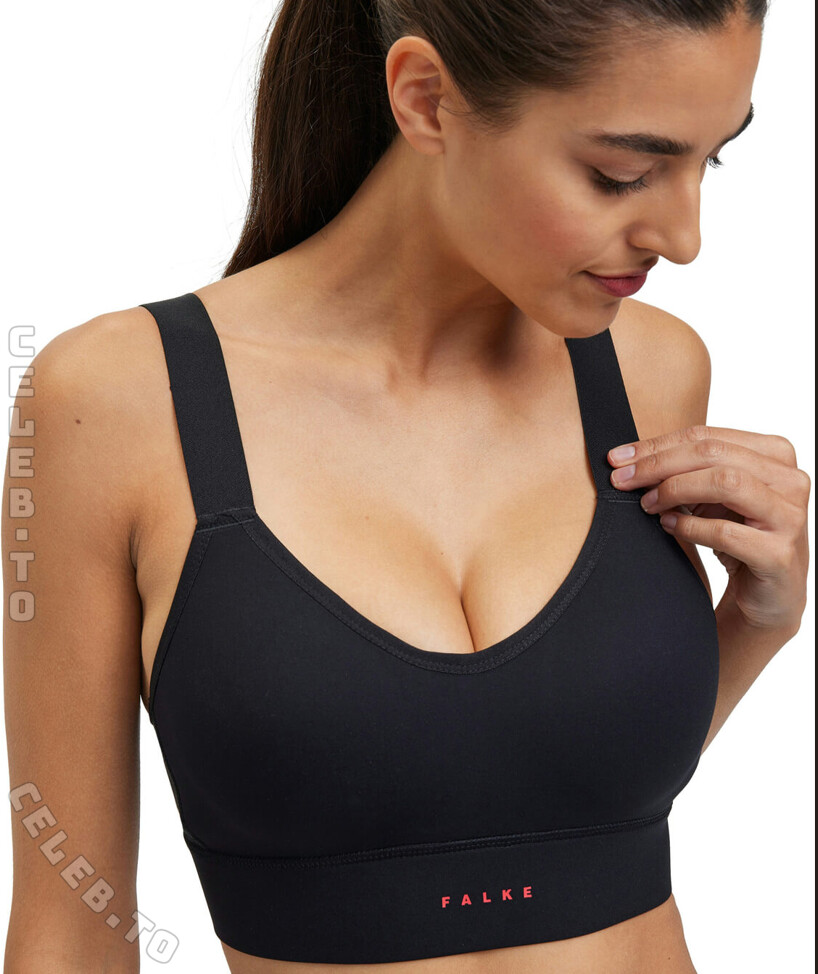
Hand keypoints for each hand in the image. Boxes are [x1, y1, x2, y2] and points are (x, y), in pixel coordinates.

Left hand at [607, 425, 810, 633]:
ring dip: (675, 489)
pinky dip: (689, 526)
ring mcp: (789, 517)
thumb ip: (684, 472)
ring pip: (725, 482)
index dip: (656, 445)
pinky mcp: (779, 554)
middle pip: (713, 452)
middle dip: (658, 464)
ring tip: (648, 504)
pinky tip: (668, 526)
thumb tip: (630, 460)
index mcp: (775, 455)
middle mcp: (790, 480)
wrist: (766, 597)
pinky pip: (726, 531)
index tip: (617, 458)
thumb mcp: (710, 497)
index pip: (707, 436)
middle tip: (622, 480)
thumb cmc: (737, 538)